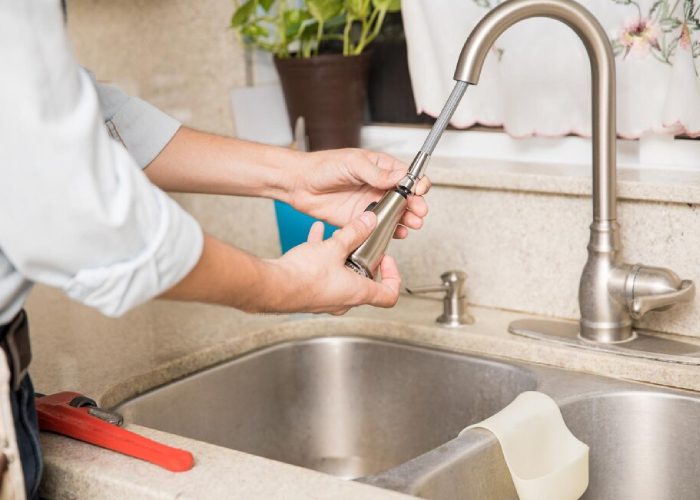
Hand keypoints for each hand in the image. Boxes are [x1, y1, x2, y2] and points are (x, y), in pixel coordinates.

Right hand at [264, 211, 400, 313]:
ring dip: (341, 256)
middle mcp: (344, 300)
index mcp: (358, 292)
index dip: (393, 276)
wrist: (274, 286)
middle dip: (363, 259)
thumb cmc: (303, 276)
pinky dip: (322, 256)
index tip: (386, 259)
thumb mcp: (335, 246)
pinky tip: (315, 236)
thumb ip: (354, 233)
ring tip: (335, 238)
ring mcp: (327, 299)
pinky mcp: (311, 293)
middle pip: (365, 282)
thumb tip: (368, 223)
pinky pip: (322, 273)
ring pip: (342, 275)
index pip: (389, 295)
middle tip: (360, 244)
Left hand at [289, 149, 430, 238]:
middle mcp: (377, 186)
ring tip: (412, 224)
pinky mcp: (359, 219)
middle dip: (415, 204)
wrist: (299, 184)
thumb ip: (376, 172)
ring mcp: (369, 203)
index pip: (406, 175)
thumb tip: (398, 176)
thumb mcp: (352, 163)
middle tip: (419, 211)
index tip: (419, 190)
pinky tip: (397, 233)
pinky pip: (378, 227)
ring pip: (395, 214)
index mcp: (379, 168)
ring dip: (406, 219)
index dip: (416, 183)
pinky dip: (390, 231)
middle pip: (405, 197)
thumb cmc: (322, 166)